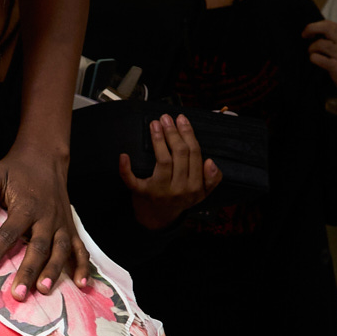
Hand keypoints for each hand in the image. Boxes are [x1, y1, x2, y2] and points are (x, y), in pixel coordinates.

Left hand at [0, 144, 90, 298]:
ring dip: (53, 271)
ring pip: (60, 250)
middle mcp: (46, 217)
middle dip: (28, 272)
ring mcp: (61, 223)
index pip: (8, 234)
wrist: (44, 157)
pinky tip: (81, 284)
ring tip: (44, 290)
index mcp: (26, 206)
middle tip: (17, 294)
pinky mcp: (70, 227)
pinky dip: (83, 266)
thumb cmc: (15, 169)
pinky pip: (80, 248)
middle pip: (38, 248)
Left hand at [119, 113, 221, 229]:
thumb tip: (211, 162)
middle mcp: (180, 189)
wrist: (160, 218)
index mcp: (196, 187)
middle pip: (180, 154)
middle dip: (173, 132)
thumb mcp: (202, 192)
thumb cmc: (180, 198)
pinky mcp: (142, 194)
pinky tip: (124, 156)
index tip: (182, 120)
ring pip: (163, 160)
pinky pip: (133, 181)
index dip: (188, 134)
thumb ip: (212, 179)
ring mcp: (160, 192)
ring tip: (155, 124)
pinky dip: (126, 169)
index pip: (194, 154)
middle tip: (167, 117)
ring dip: (158, 139)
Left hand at [304, 18, 336, 94]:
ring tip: (313, 54)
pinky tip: (316, 61)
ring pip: (319, 44)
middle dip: (311, 29)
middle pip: (325, 28)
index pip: (329, 24)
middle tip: (304, 35)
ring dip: (311, 49)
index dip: (315, 25)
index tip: (308, 31)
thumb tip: (316, 31)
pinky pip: (318, 58)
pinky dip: (313, 58)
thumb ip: (336, 38)